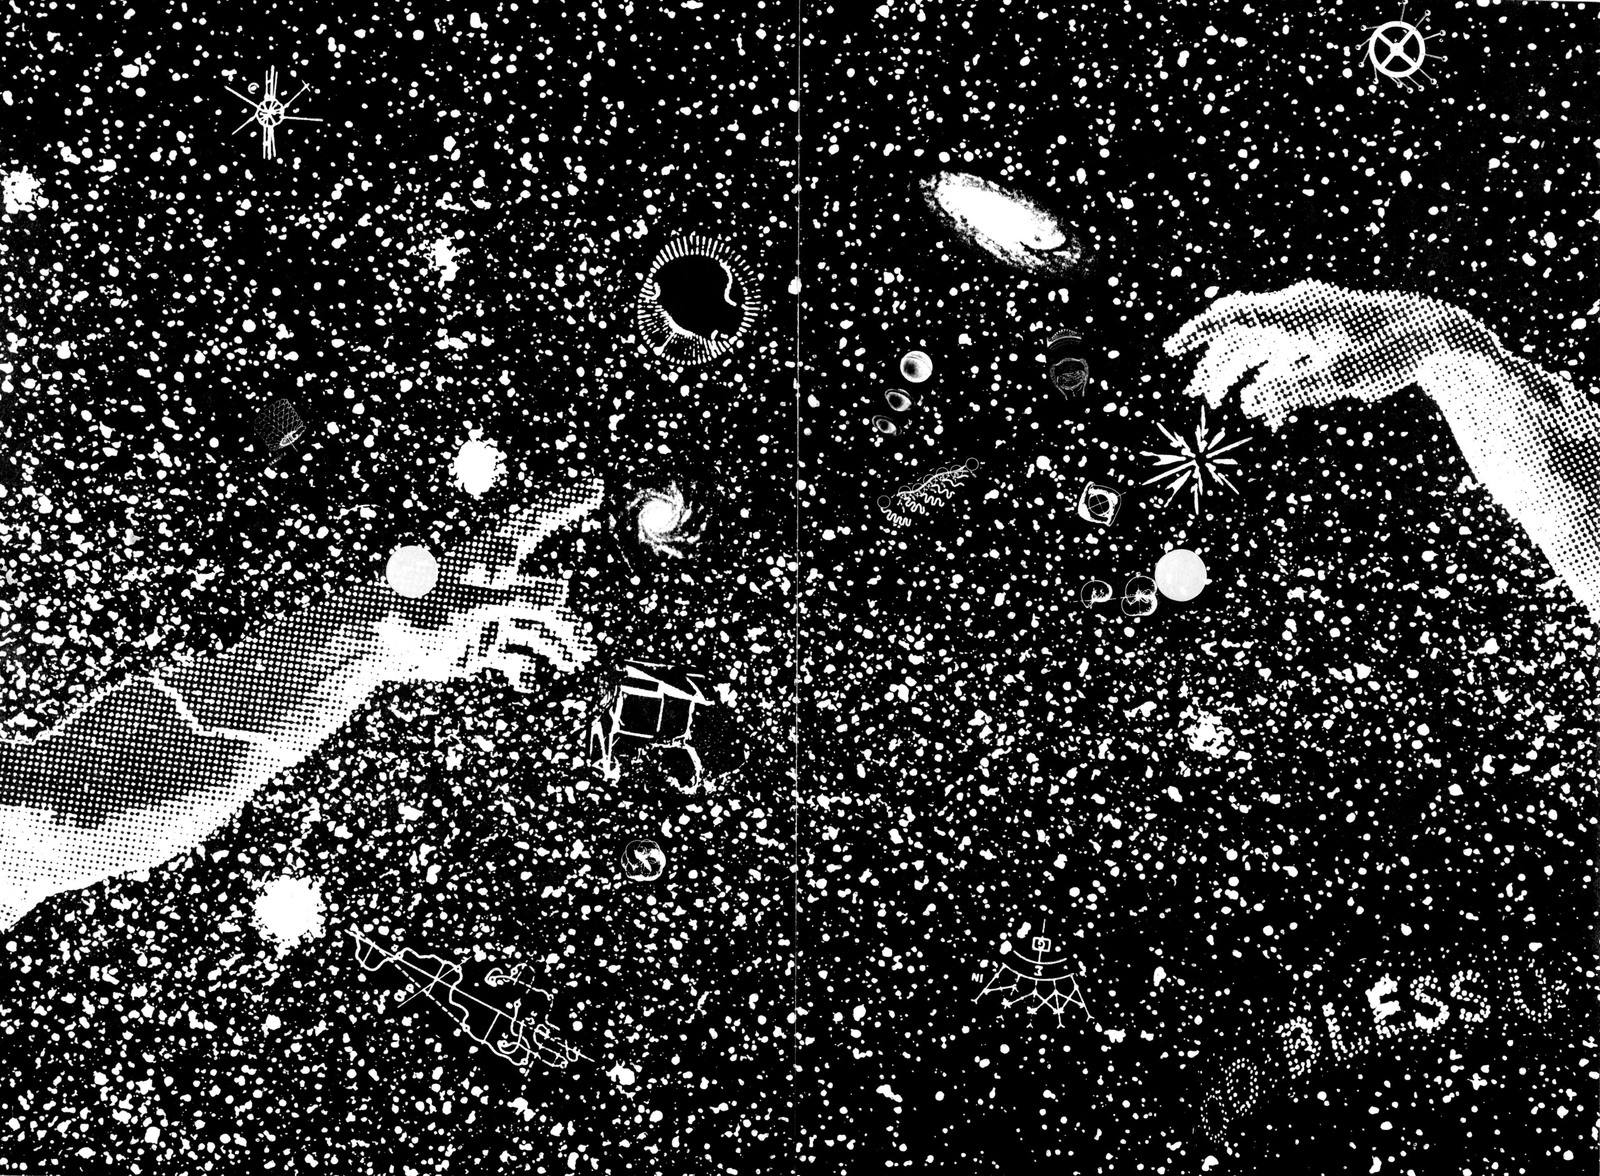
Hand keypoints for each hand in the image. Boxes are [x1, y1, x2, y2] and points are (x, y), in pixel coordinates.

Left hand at [378, 475, 603, 687]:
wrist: (373, 646)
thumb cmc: (416, 613)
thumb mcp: (472, 604)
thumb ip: (518, 597)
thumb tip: (562, 590)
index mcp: (491, 557)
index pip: (537, 520)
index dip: (566, 502)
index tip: (595, 484)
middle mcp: (495, 583)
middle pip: (543, 587)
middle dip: (566, 607)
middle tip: (585, 637)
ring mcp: (488, 615)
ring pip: (535, 626)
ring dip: (556, 643)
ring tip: (576, 661)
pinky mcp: (479, 644)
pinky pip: (512, 655)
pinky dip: (523, 667)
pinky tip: (528, 682)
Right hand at [1163, 280, 1497, 429]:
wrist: (1434, 333)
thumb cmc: (1389, 352)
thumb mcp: (1340, 377)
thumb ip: (1290, 390)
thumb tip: (1245, 403)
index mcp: (1294, 310)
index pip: (1231, 316)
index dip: (1198, 333)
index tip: (1170, 349)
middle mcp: (1295, 309)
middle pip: (1238, 330)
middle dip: (1212, 360)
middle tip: (1193, 392)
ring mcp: (1308, 320)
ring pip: (1258, 342)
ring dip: (1235, 369)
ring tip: (1216, 399)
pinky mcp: (1322, 332)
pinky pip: (1281, 352)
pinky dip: (1265, 374)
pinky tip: (1261, 405)